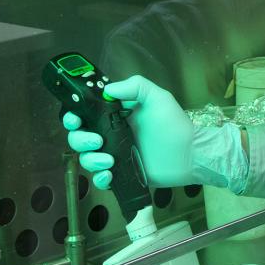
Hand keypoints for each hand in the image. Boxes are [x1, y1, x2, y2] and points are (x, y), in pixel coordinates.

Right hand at [63, 76, 195, 188]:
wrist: (190, 154)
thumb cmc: (174, 125)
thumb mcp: (158, 98)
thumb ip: (136, 86)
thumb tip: (108, 89)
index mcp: (115, 116)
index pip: (85, 115)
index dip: (74, 117)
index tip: (76, 120)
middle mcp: (111, 135)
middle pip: (79, 138)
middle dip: (80, 140)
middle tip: (97, 141)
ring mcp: (115, 155)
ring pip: (87, 159)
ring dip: (91, 160)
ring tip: (110, 160)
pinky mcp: (121, 174)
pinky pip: (100, 178)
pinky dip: (100, 178)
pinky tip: (110, 174)